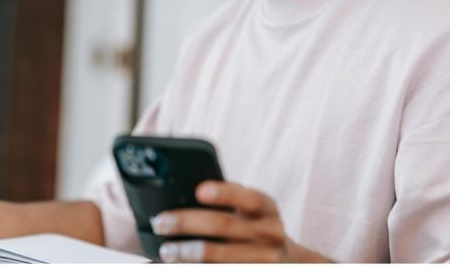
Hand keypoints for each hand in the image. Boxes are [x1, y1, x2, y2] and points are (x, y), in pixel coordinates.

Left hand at [149, 181, 331, 262]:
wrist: (288, 262)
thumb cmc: (255, 227)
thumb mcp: (252, 210)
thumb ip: (229, 199)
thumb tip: (186, 193)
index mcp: (266, 208)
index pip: (247, 197)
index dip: (224, 193)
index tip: (199, 191)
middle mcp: (270, 233)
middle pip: (225, 226)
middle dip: (188, 222)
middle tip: (161, 222)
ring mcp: (265, 260)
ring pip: (222, 256)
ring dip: (189, 253)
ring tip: (166, 250)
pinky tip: (183, 266)